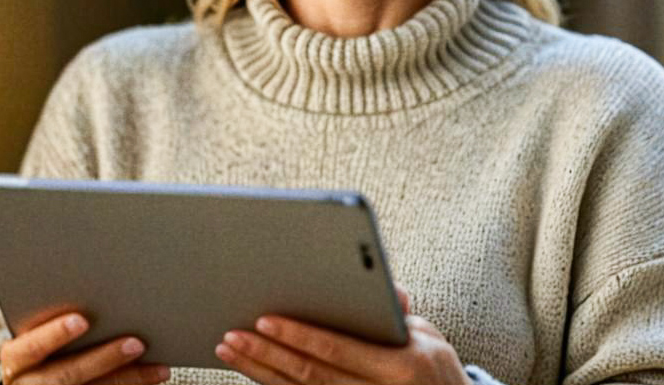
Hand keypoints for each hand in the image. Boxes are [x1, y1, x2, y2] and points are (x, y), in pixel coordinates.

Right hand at [0, 312, 170, 384]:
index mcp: (16, 358)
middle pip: (65, 376)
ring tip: (159, 367)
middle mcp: (27, 384)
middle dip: (103, 359)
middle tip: (137, 343)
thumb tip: (103, 284)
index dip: (54, 334)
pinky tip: (154, 377)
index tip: (82, 319)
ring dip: (128, 379)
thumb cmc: (44, 342)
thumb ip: (62, 315)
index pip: (30, 348)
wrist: (34, 381)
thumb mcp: (39, 329)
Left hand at [214, 284, 470, 384]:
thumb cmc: (434, 369)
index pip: (337, 350)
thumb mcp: (428, 336)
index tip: (265, 320)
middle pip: (310, 375)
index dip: (299, 336)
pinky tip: (251, 371)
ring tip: (229, 349)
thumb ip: (399, 313)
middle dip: (266, 354)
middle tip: (232, 334)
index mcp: (399, 367)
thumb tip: (387, 287)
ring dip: (259, 372)